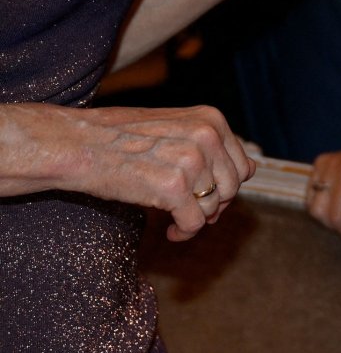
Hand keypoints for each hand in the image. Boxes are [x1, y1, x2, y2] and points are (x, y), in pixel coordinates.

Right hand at [0, 103, 254, 240]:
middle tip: (190, 210)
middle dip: (215, 204)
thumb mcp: (175, 128)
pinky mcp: (176, 188)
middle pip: (232, 189)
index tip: (205, 194)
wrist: (75, 143)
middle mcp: (207, 137)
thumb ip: (211, 145)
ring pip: (214, 207)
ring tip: (174, 218)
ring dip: (197, 219)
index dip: (225, 186)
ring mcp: (192, 161)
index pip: (243, 166)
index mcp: (211, 119)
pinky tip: (170, 232)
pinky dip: (184, 233)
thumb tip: (252, 171)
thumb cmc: (121, 138)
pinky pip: (195, 224)